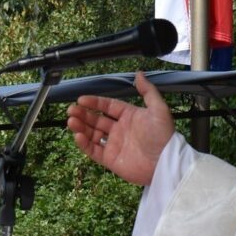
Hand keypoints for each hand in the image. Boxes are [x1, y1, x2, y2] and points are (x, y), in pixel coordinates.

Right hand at [66, 71, 174, 185]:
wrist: (165, 162)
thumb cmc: (163, 134)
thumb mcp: (158, 108)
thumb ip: (147, 91)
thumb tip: (139, 73)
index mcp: (130, 116)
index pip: (108, 106)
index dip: (95, 102)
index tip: (81, 99)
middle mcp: (120, 129)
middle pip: (97, 120)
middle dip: (83, 114)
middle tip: (71, 110)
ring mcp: (115, 144)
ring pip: (92, 134)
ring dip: (81, 127)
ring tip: (71, 121)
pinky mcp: (111, 159)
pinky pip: (94, 151)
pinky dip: (84, 144)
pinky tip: (78, 135)